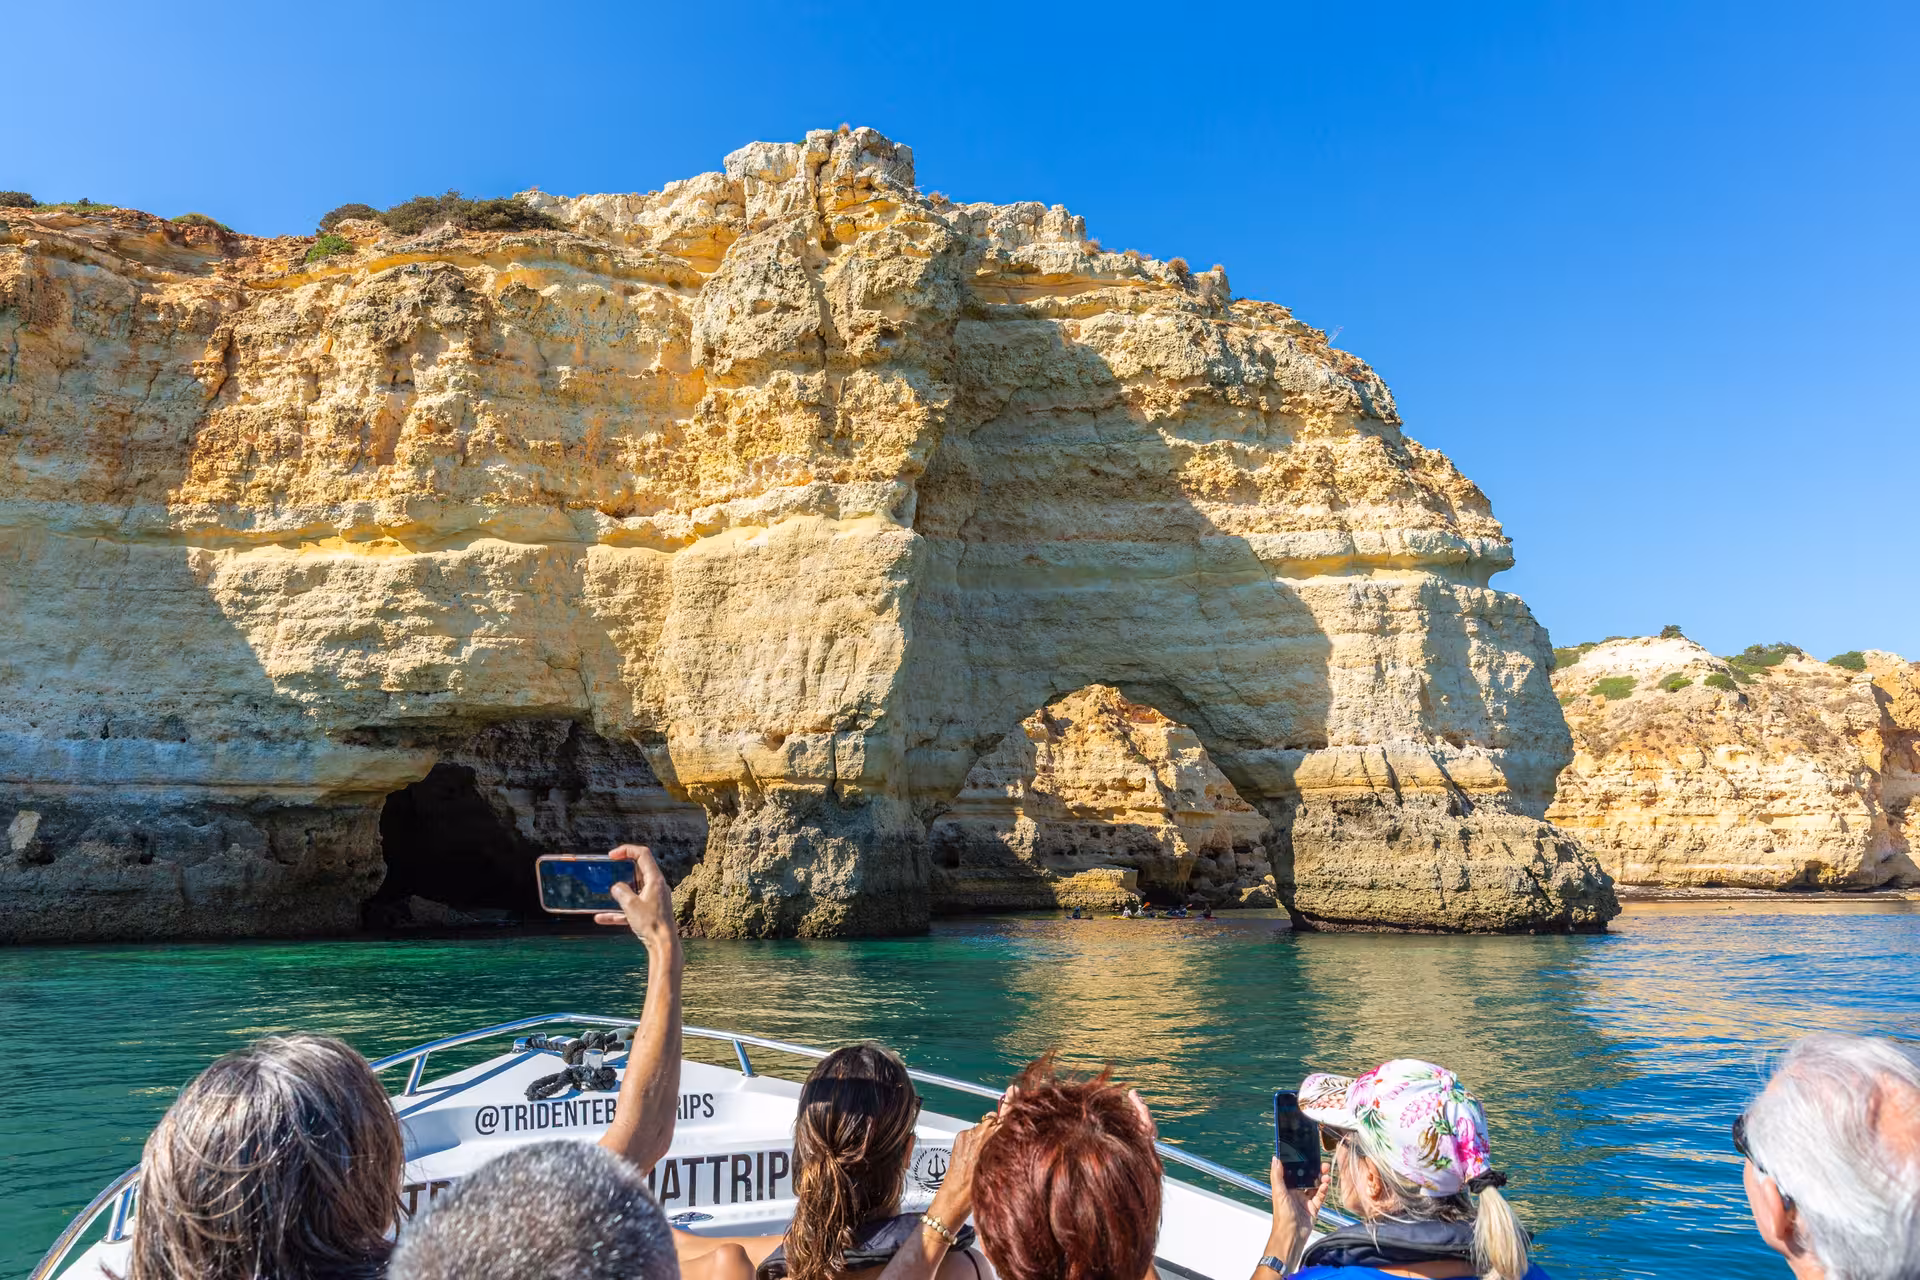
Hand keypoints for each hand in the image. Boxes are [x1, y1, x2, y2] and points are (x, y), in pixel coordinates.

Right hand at [594, 845, 677, 949]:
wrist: (663, 945)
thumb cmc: (651, 924)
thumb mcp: (631, 905)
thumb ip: (621, 892)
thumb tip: (616, 887)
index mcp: (655, 880)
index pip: (643, 854)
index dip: (627, 850)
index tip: (612, 855)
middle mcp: (656, 887)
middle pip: (639, 870)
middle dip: (623, 868)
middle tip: (609, 868)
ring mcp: (654, 899)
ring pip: (634, 889)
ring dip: (620, 890)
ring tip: (605, 890)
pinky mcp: (650, 912)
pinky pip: (632, 907)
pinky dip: (619, 910)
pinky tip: (601, 918)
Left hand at [927, 1109, 1001, 1225]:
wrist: (955, 1197)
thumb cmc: (978, 1189)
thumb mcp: (1001, 1166)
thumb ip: (1008, 1143)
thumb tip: (1011, 1128)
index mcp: (997, 1138)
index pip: (1007, 1112)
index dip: (1012, 1102)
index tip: (1014, 1090)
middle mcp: (983, 1132)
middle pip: (996, 1119)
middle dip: (999, 1126)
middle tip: (1000, 1140)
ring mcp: (970, 1133)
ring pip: (984, 1126)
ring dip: (987, 1134)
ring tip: (986, 1154)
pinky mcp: (960, 1136)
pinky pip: (973, 1132)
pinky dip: (976, 1139)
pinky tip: (977, 1154)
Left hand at [1266, 1157, 1327, 1264]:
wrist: (1291, 1235)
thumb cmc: (1282, 1216)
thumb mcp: (1278, 1192)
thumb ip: (1277, 1175)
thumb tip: (1275, 1158)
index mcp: (1286, 1188)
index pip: (1295, 1172)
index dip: (1302, 1164)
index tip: (1309, 1157)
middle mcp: (1296, 1192)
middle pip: (1307, 1178)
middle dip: (1315, 1171)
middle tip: (1323, 1164)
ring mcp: (1305, 1200)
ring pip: (1315, 1186)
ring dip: (1321, 1179)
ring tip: (1326, 1174)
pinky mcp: (1313, 1208)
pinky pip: (1320, 1196)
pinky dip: (1323, 1190)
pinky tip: (1326, 1185)